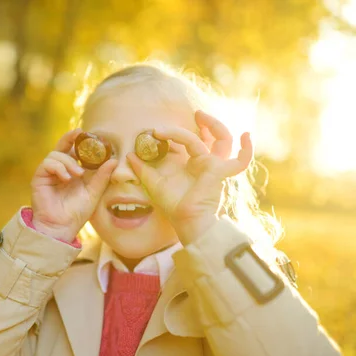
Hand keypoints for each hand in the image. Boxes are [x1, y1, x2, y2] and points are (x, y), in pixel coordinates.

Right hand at [31, 128, 117, 241]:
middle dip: (70, 137)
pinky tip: (66, 178)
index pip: (75, 150)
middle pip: (62, 146)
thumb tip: (114, 160)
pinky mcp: (39, 178)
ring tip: (77, 175)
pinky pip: (47, 163)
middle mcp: (59, 169)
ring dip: (68, 161)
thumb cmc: (77, 213)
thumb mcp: (93, 193)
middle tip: (80, 133)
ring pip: (56, 154)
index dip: (81, 141)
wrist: (62, 228)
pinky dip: (58, 167)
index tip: (90, 134)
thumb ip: (102, 177)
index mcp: (73, 171)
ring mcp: (48, 173)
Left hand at [127, 110, 252, 242]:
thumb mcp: (153, 183)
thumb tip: (128, 155)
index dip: (176, 133)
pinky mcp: (219, 171)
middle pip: (212, 137)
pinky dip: (247, 149)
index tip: (157, 131)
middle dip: (206, 123)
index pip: (191, 142)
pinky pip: (241, 161)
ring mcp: (215, 166)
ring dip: (215, 125)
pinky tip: (247, 136)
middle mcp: (206, 163)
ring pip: (222, 140)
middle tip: (195, 113)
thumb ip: (142, 169)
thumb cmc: (174, 206)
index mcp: (193, 165)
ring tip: (200, 115)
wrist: (185, 222)